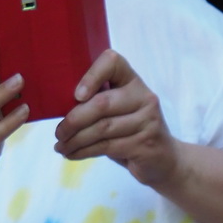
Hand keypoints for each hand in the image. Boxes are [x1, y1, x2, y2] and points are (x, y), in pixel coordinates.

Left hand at [53, 48, 180, 188]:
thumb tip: (57, 106)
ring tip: (61, 146)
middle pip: (101, 104)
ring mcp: (149, 122)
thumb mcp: (118, 110)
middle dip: (74, 120)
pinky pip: (107, 147)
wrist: (164, 159)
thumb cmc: (131, 131)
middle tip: (58, 132)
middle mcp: (144, 98)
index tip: (76, 96)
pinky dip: (84, 152)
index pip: (113, 63)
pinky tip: (73, 154)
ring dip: (76, 140)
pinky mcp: (146, 144)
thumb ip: (98, 101)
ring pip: (102, 129)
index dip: (92, 75)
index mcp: (133, 81)